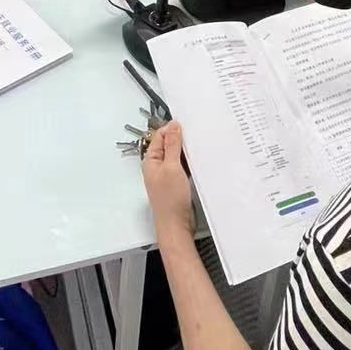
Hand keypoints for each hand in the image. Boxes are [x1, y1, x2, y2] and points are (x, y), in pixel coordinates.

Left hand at [141, 121, 193, 235]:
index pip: (160, 136)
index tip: (186, 124)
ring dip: (187, 153)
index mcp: (151, 160)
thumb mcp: (171, 167)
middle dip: (181, 140)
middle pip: (169, 145)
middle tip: (195, 135)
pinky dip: (191, 164)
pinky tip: (199, 163)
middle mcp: (158, 167)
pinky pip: (184, 167)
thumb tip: (173, 126)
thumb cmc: (169, 201)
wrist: (176, 225)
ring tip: (198, 148)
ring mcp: (168, 175)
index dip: (172, 128)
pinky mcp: (177, 183)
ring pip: (178, 156)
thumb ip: (172, 146)